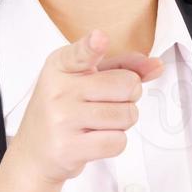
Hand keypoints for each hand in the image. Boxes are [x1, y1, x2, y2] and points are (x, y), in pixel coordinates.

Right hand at [10, 28, 163, 184]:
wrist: (34, 152)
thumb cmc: (66, 110)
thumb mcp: (85, 80)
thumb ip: (121, 67)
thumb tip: (156, 66)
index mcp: (61, 65)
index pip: (81, 53)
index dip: (93, 46)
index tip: (100, 39)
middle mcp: (58, 89)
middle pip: (126, 85)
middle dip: (129, 97)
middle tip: (109, 103)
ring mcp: (62, 119)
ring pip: (126, 115)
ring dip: (123, 122)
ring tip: (99, 123)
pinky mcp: (68, 147)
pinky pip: (118, 142)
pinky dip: (115, 142)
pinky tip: (95, 139)